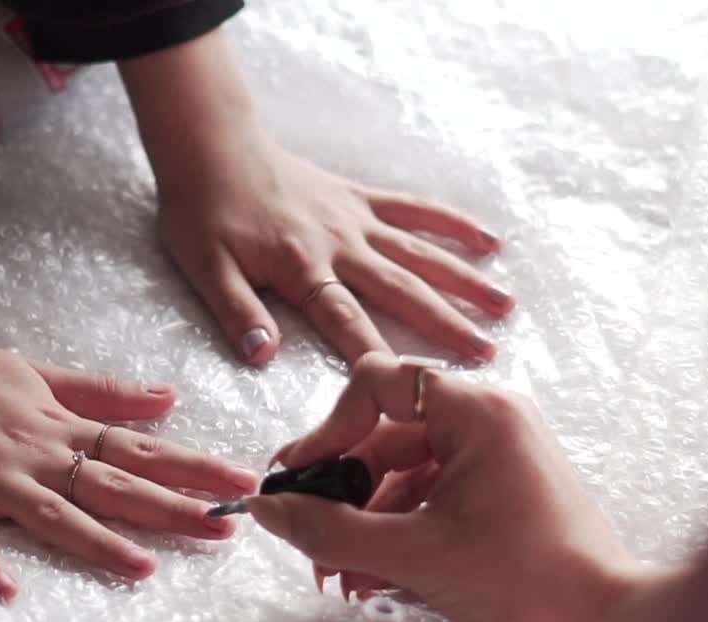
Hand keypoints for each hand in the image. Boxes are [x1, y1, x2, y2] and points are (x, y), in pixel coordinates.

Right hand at [0, 313, 258, 599]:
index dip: (192, 466)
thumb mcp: (39, 370)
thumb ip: (102, 391)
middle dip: (172, 506)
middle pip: (113, 483)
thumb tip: (168, 397)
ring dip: (98, 541)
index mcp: (60, 423)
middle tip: (224, 527)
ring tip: (143, 567)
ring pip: (54, 511)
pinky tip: (6, 590)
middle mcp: (36, 451)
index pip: (139, 449)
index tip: (241, 482)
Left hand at [119, 30, 512, 367]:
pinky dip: (452, 223)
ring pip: (421, 252)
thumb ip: (238, 314)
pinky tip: (489, 239)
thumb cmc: (202, 213)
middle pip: (402, 289)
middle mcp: (340, 244)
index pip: (346, 323)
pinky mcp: (360, 197)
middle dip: (445, 324)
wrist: (210, 147)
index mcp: (301, 269)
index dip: (380, 356)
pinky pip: (415, 209)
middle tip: (487, 354)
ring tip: (505, 306)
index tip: (415, 387)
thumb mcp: (206, 269)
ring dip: (464, 279)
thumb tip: (263, 358)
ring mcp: (356, 218)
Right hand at [250, 353, 648, 621]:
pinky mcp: (494, 486)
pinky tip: (371, 573)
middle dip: (342, 492)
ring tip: (339, 570)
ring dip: (363, 520)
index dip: (330, 427)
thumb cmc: (536, 580)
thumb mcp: (415, 556)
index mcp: (478, 411)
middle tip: (307, 532)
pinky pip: (425, 493)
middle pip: (383, 435)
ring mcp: (493, 453)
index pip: (378, 382)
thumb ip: (331, 530)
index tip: (304, 474)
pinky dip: (394, 529)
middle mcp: (488, 418)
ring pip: (400, 471)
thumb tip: (271, 510)